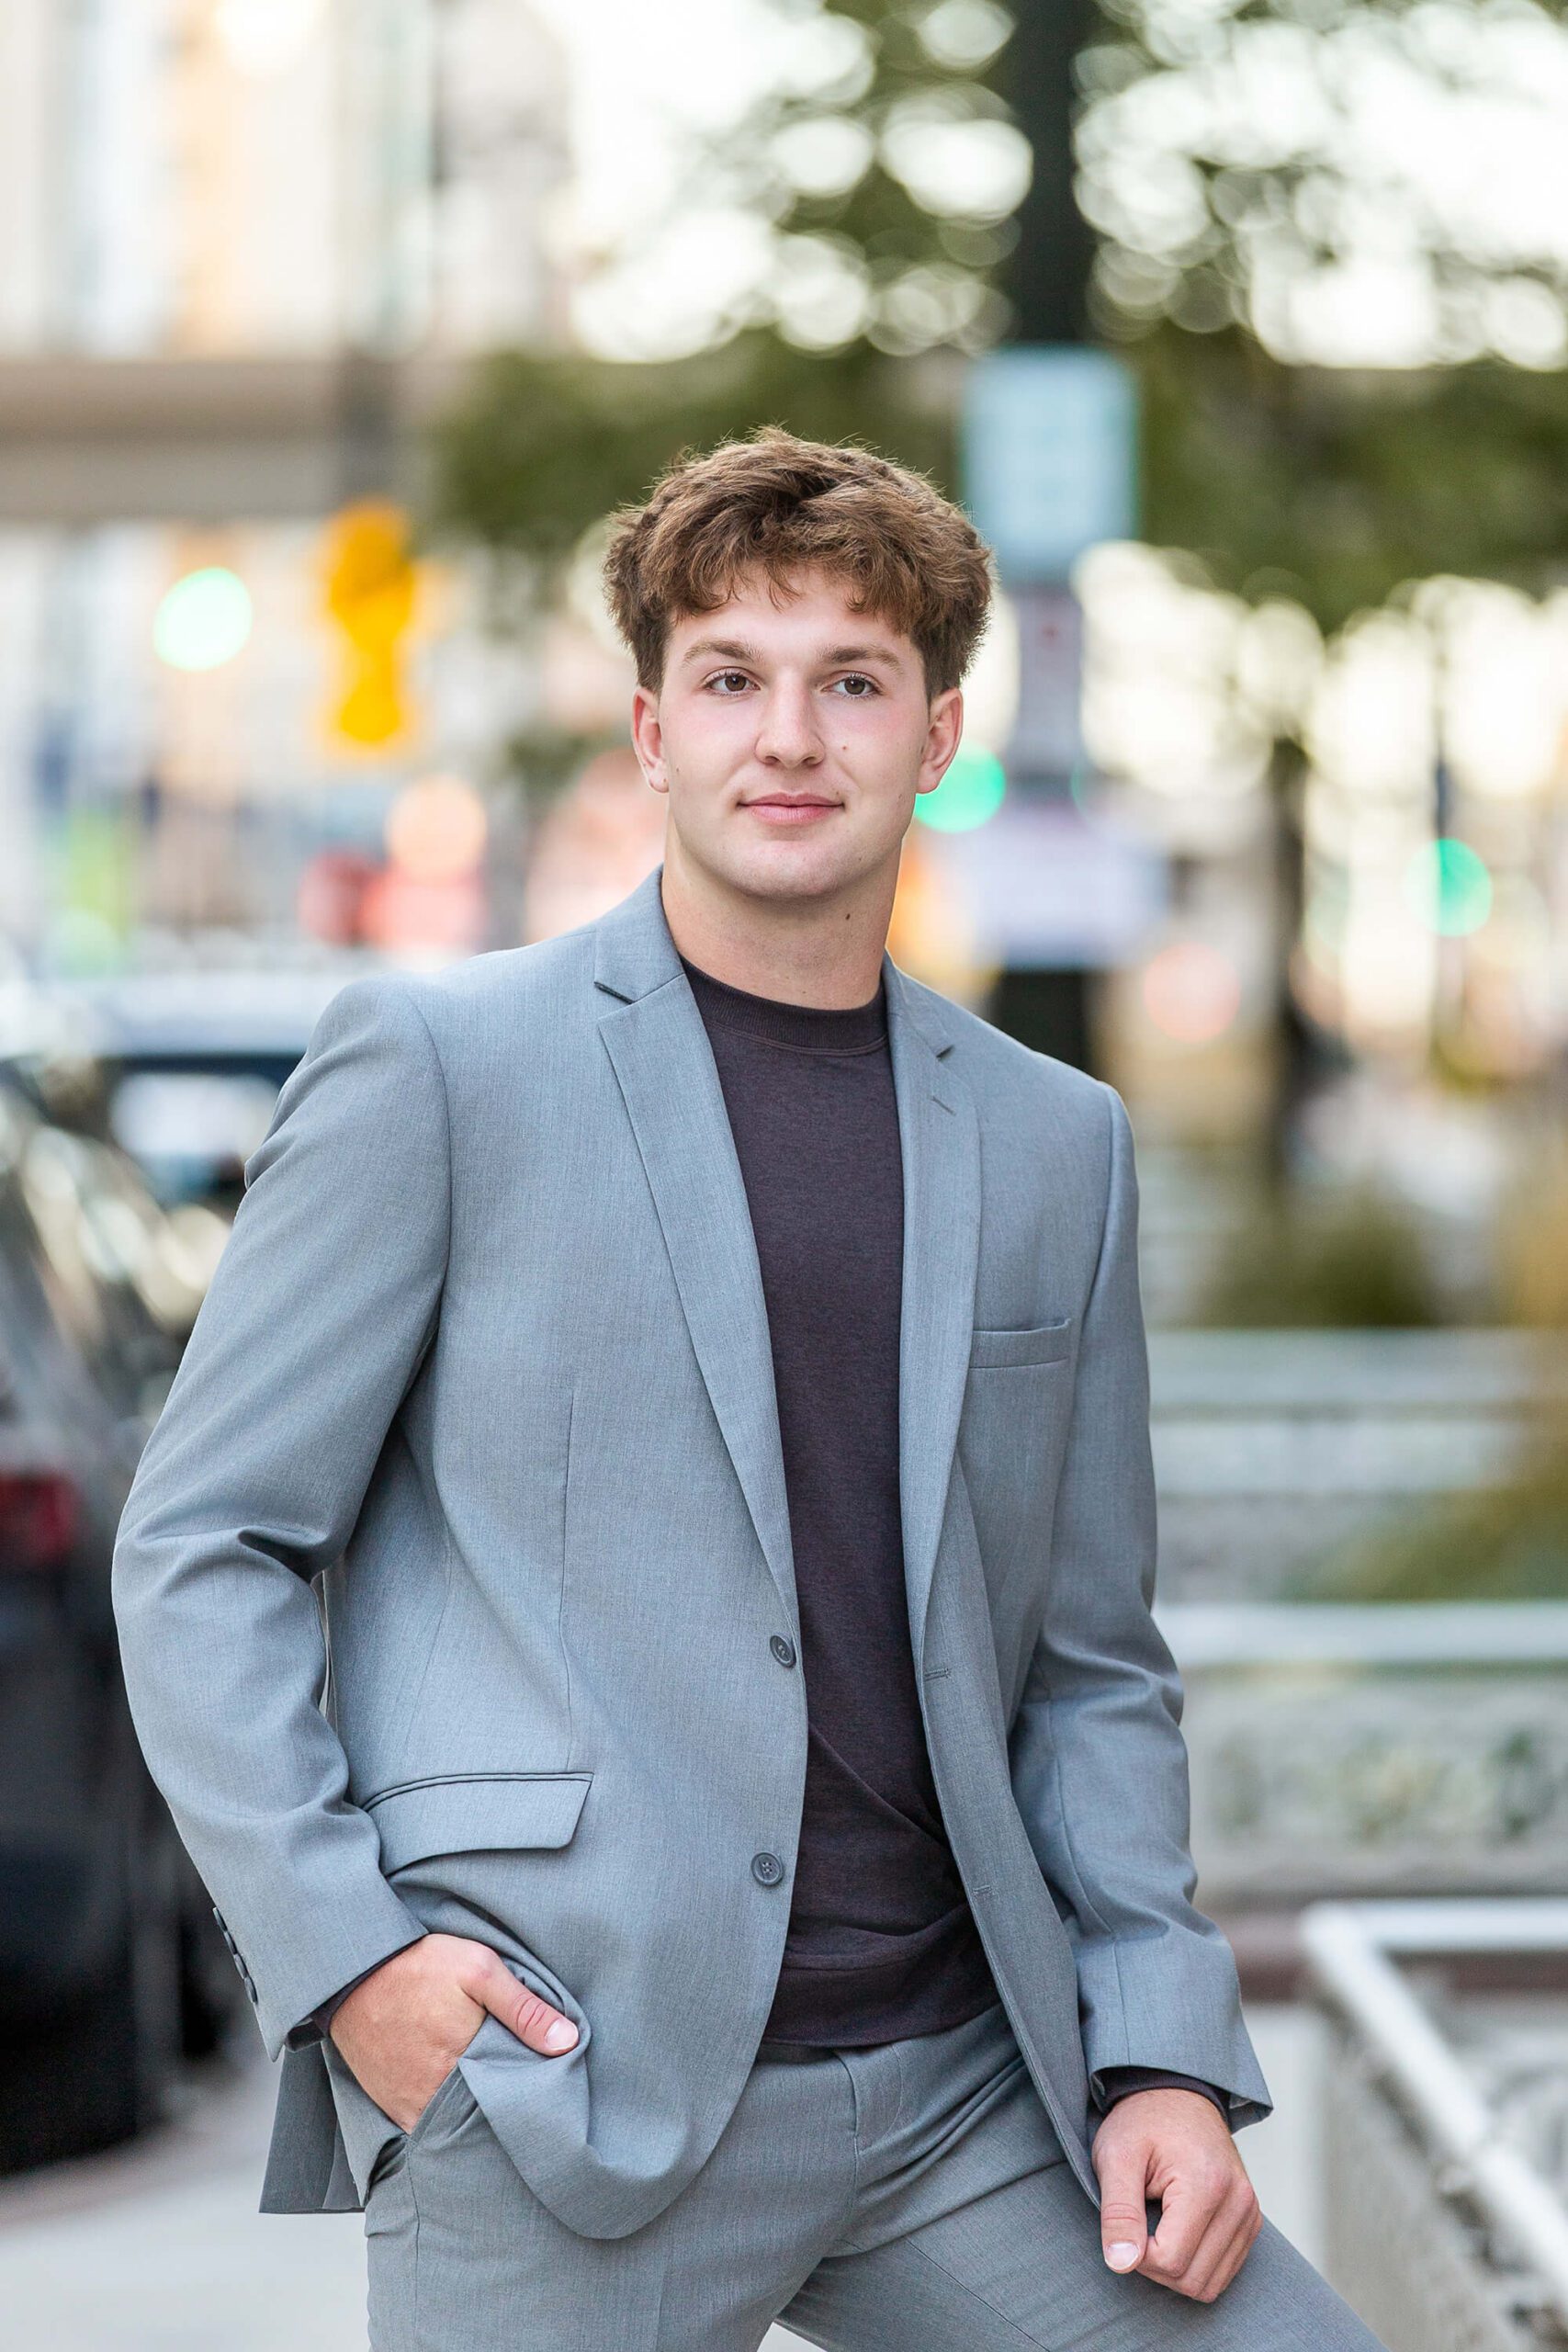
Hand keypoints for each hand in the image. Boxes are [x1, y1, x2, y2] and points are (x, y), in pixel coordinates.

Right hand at [329, 1933, 578, 2130]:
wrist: (352, 1974)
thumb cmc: (419, 1967)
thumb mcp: (478, 1969)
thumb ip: (524, 2008)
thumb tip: (568, 2043)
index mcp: (466, 2058)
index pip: (514, 2093)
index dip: (532, 2091)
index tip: (548, 2086)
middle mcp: (439, 2091)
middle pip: (488, 2113)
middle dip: (507, 2106)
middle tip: (523, 2093)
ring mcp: (414, 2105)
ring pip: (460, 2125)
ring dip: (477, 2117)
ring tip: (493, 2099)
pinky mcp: (395, 2109)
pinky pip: (429, 2128)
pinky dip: (447, 2123)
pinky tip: (463, 2108)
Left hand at [1092, 2086, 1261, 2302]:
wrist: (1175, 2095)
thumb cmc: (1142, 2123)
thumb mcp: (1116, 2157)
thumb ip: (1118, 2213)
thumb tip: (1121, 2264)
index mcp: (1207, 2184)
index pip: (1170, 2261)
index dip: (1137, 2255)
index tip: (1124, 2222)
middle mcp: (1239, 2202)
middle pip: (1193, 2280)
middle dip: (1155, 2266)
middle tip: (1136, 2225)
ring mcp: (1250, 2213)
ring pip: (1210, 2284)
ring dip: (1175, 2268)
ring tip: (1156, 2226)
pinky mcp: (1251, 2221)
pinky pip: (1223, 2272)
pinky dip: (1195, 2265)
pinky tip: (1176, 2232)